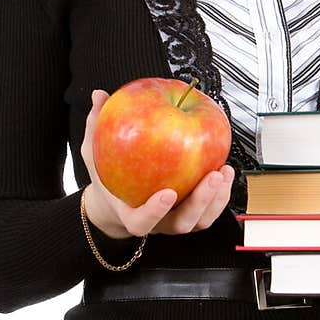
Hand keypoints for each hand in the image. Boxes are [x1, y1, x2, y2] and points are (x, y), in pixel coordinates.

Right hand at [81, 88, 234, 238]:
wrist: (117, 200)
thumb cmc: (107, 178)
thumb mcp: (94, 154)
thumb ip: (95, 127)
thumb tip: (99, 96)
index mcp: (130, 214)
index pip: (142, 222)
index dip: (155, 211)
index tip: (168, 193)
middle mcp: (157, 221)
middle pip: (181, 223)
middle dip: (200, 202)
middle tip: (211, 176)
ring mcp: (176, 218)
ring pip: (201, 219)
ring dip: (216, 198)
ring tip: (223, 171)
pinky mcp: (192, 212)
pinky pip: (210, 209)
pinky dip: (222, 193)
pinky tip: (225, 168)